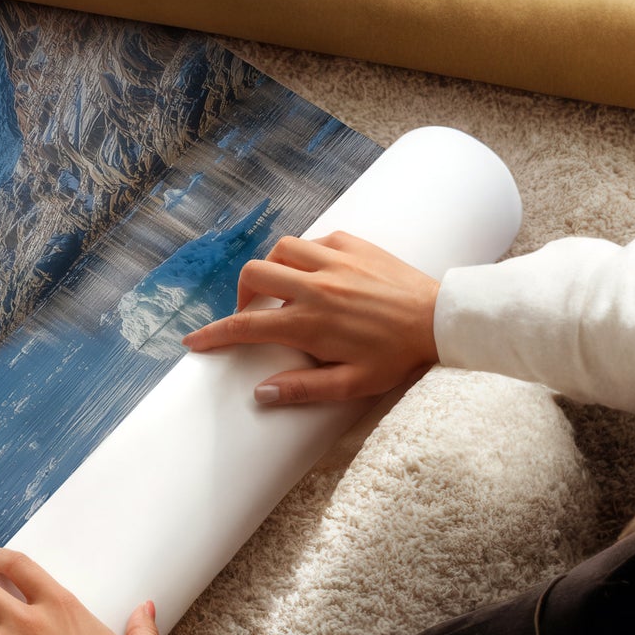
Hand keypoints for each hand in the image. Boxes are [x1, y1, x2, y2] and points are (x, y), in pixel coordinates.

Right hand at [182, 231, 439, 405]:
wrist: (441, 320)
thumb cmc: (398, 356)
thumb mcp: (352, 384)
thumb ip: (304, 389)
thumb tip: (261, 393)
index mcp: (310, 323)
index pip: (246, 326)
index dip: (213, 334)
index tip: (193, 341)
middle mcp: (315, 286)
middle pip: (254, 275)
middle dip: (241, 294)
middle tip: (252, 313)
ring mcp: (334, 261)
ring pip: (280, 249)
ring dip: (272, 268)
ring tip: (282, 289)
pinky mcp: (353, 244)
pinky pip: (315, 240)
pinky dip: (306, 254)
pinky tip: (317, 272)